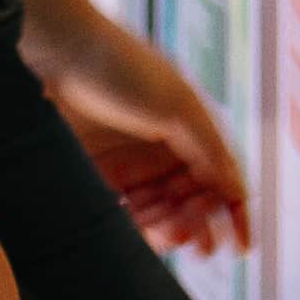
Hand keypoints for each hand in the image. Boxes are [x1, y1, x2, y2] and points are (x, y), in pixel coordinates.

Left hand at [26, 4, 258, 258]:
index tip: (241, 247)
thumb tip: (237, 189)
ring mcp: (128, 165)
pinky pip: (123, 214)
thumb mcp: (176, 104)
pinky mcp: (95, 177)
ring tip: (171, 235)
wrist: (58, 52)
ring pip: (159, 213)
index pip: (221, 178)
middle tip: (199, 241)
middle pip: (190, 201)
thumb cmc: (121, 67)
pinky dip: (137, 230)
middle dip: (199, 224)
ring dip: (170, 229)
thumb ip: (208, 149)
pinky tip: (145, 235)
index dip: (234, 212)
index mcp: (190, 129)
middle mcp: (161, 149)